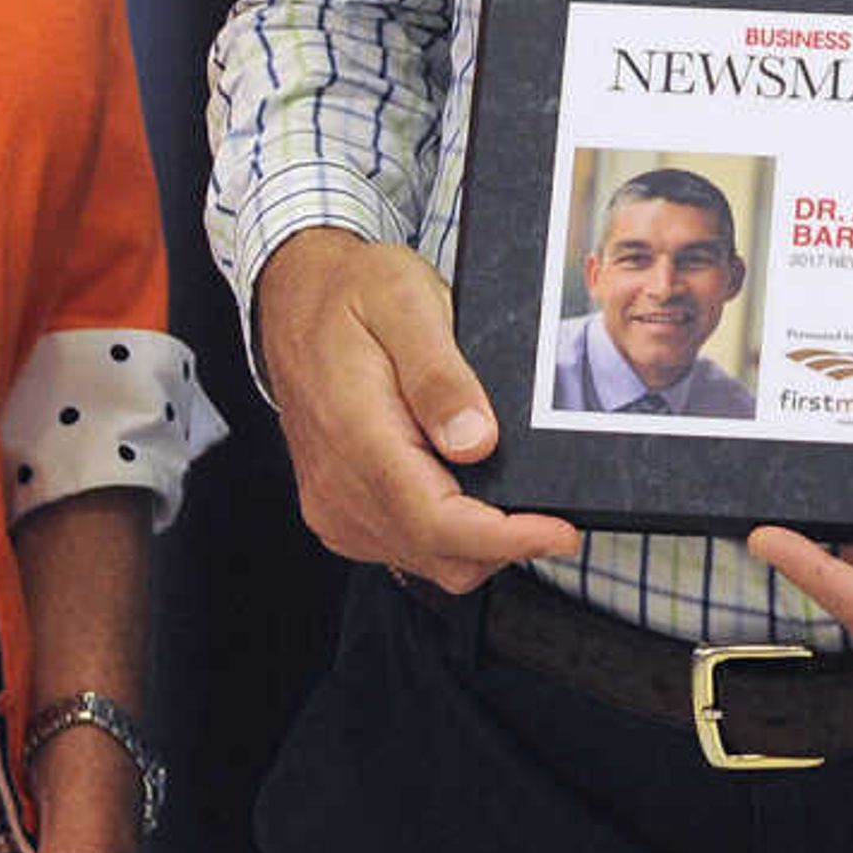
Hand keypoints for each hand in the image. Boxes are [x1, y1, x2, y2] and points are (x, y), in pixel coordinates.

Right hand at [257, 229, 580, 588]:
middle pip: (439, 554)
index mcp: (355, 435)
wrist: (295, 298)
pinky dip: (446, 537)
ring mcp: (334, 503)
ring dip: (478, 543)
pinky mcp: (337, 509)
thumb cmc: (351, 293)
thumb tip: (476, 441)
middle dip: (506, 545)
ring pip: (426, 560)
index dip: (506, 539)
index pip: (437, 522)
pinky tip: (465, 493)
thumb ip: (439, 375)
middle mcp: (338, 484)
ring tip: (515, 500)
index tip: (558, 531)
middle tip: (554, 513)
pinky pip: (403, 547)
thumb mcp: (404, 302)